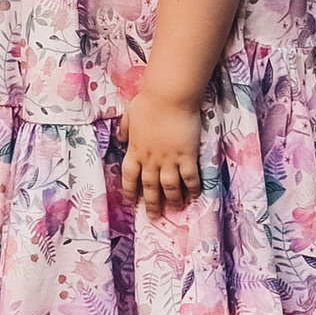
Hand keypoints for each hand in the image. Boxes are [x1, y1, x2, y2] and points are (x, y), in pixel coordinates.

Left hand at [117, 85, 202, 217]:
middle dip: (151, 203)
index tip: (130, 200)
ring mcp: (169, 160)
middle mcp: (151, 159)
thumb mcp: (130, 114)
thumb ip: (125, 129)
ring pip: (170, 187)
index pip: (129, 176)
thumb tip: (120, 138)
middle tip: (153, 217)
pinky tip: (195, 196)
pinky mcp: (187, 156)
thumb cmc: (149, 102)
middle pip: (150, 187)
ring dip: (173, 200)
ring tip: (176, 209)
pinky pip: (190, 178)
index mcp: (135, 150)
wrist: (169, 97)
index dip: (129, 190)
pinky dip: (192, 189)